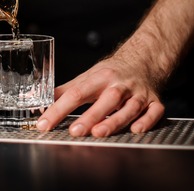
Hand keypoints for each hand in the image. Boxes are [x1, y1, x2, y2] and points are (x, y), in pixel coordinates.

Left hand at [36, 41, 166, 136]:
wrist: (144, 60)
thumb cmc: (112, 73)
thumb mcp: (87, 78)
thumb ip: (64, 92)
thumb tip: (38, 104)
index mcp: (100, 78)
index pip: (76, 93)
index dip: (59, 109)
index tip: (45, 123)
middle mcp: (120, 85)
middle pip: (106, 99)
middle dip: (91, 116)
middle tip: (75, 131)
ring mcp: (139, 94)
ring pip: (129, 107)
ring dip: (115, 120)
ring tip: (99, 133)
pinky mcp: (154, 102)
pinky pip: (154, 111)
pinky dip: (147, 120)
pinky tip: (136, 129)